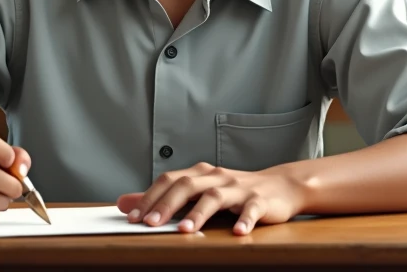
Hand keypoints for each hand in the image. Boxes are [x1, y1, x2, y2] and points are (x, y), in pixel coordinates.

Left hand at [117, 162, 303, 234]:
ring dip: (199, 213)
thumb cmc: (235, 192)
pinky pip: (252, 209)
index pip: (169, 180)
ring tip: (184, 230)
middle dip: (166, 204)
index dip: (150, 197)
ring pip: (215, 196)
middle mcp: (217, 177)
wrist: (281, 186)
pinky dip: (244, 220)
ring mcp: (239, 188)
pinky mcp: (260, 200)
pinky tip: (237, 232)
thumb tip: (125, 203)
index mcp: (200, 173)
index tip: (132, 217)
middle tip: (150, 223)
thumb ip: (163, 198)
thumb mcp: (199, 191)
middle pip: (188, 185)